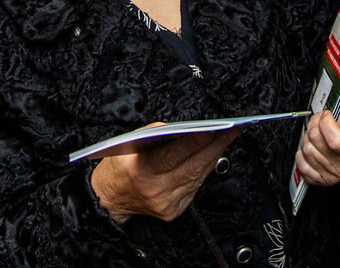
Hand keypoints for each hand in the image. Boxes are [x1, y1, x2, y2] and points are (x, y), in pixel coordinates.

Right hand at [91, 127, 238, 223]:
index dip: (195, 141)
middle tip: (232, 130)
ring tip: (227, 138)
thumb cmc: (117, 168)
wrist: (107, 200)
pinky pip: (194, 187)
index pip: (173, 155)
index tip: (213, 128)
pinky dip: (203, 169)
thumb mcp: (128, 144)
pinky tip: (212, 155)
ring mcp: (166, 203)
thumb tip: (183, 127)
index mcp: (141, 172)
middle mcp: (156, 191)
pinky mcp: (173, 211)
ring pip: (197, 177)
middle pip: (193, 167)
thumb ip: (155, 134)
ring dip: (214, 156)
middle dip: (215, 146)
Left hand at [294, 102, 339, 186]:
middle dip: (314, 124)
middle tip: (319, 119)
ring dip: (307, 136)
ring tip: (316, 132)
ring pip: (307, 150)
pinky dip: (301, 153)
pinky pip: (302, 165)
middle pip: (317, 141)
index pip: (335, 141)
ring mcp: (333, 174)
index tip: (328, 114)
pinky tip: (311, 146)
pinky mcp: (321, 179)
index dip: (326, 122)